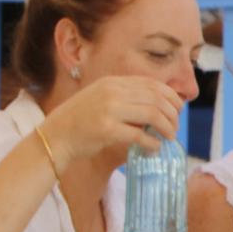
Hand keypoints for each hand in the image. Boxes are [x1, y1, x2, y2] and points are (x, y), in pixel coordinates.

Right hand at [40, 75, 182, 166]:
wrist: (54, 137)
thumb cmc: (81, 122)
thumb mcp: (103, 99)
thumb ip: (127, 98)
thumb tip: (163, 106)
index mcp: (112, 83)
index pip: (152, 84)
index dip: (171, 97)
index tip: (178, 110)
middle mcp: (111, 92)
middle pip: (157, 99)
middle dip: (172, 114)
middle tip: (175, 128)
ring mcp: (108, 109)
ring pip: (152, 114)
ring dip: (167, 128)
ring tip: (169, 137)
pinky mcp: (106, 129)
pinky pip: (140, 135)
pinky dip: (153, 143)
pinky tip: (155, 148)